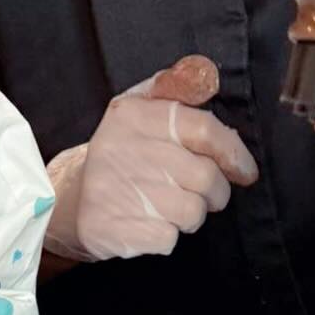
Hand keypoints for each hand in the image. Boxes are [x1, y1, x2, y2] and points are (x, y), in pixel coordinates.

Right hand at [45, 58, 257, 262]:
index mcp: (135, 115)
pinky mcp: (111, 228)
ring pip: (191, 213)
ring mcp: (115, 191)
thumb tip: (207, 75)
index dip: (234, 153)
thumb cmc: (123, 153)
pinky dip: (165, 236)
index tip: (244, 170)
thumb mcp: (140, 109)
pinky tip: (147, 222)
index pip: (204, 129)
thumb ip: (175, 88)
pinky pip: (168, 239)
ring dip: (189, 215)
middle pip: (206, 177)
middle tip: (201, 192)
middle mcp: (124, 150)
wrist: (71, 199)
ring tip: (168, 205)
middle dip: (215, 192)